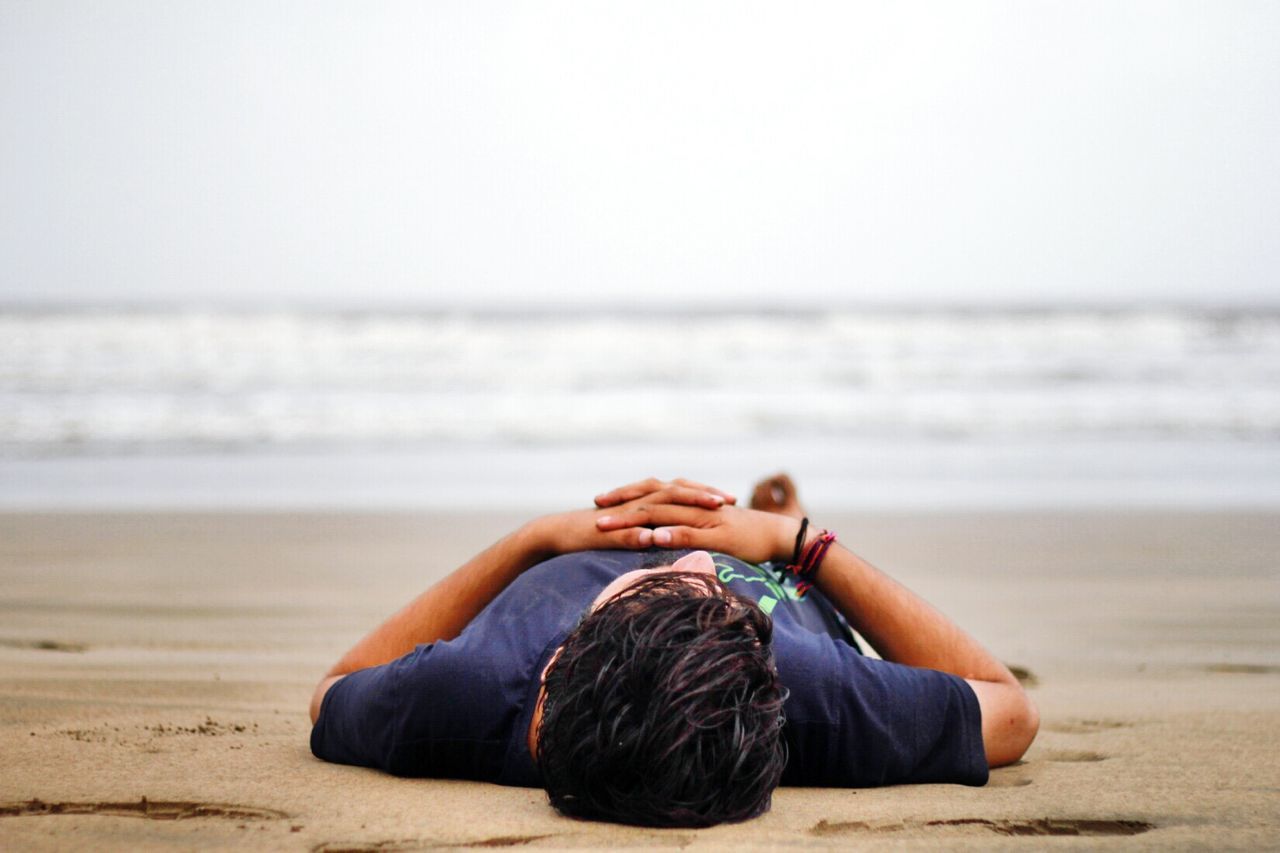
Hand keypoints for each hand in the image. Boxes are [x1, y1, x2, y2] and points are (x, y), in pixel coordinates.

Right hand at [525, 482, 740, 556]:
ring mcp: (622, 513)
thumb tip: (671, 540)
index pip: (679, 493)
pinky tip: (658, 538)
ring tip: (710, 509)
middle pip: (675, 491)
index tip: (730, 501)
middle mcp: (637, 502)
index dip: (704, 495)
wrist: (557, 533)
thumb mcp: (629, 537)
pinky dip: (642, 533)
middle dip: (703, 494)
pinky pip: (626, 529)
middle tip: (729, 500)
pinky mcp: (606, 528)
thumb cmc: (594, 538)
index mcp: (644, 503)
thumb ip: (649, 535)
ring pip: (657, 504)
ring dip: (684, 503)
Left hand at [594, 503, 799, 564]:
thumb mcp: (707, 532)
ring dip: (633, 519)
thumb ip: (684, 529)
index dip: (624, 497)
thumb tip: (659, 535)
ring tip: (608, 526)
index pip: (650, 495)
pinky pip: (689, 531)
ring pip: (662, 513)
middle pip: (649, 499)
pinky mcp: (716, 532)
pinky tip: (650, 538)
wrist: (776, 534)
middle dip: (619, 505)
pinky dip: (669, 533)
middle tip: (593, 511)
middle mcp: (691, 503)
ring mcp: (703, 516)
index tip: (599, 505)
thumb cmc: (741, 537)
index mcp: (688, 501)